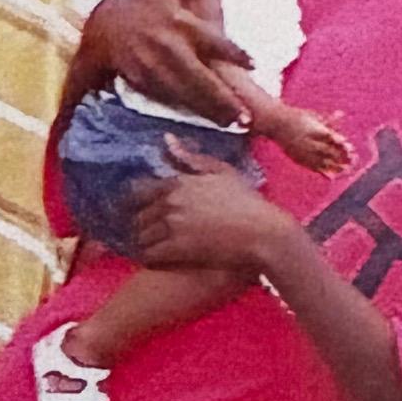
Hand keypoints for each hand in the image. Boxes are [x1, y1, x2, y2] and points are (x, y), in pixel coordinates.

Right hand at [85, 0, 253, 123]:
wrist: (103, 25)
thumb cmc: (142, 6)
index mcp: (181, 24)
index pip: (213, 41)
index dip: (234, 53)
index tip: (253, 64)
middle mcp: (172, 48)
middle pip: (203, 78)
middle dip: (225, 99)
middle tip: (246, 117)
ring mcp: (158, 68)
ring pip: (189, 94)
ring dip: (212, 111)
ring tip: (234, 125)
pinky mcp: (146, 82)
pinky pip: (171, 100)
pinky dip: (190, 111)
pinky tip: (206, 122)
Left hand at [131, 137, 286, 269]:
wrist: (263, 233)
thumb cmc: (248, 202)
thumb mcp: (222, 172)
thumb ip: (191, 158)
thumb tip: (166, 139)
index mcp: (178, 182)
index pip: (139, 190)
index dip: (138, 203)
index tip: (143, 212)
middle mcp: (170, 202)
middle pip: (138, 215)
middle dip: (141, 225)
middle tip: (149, 234)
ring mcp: (172, 225)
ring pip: (141, 236)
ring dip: (144, 243)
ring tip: (153, 248)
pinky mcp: (178, 249)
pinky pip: (149, 254)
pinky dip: (149, 258)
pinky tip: (157, 261)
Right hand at [278, 108, 353, 174]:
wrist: (276, 124)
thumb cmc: (297, 117)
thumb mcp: (312, 115)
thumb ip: (327, 119)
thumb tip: (341, 114)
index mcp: (312, 130)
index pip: (329, 137)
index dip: (339, 143)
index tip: (348, 146)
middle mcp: (308, 142)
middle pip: (326, 151)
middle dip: (340, 156)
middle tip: (352, 159)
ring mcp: (303, 152)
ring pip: (320, 161)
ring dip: (334, 166)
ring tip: (345, 169)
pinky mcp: (298, 158)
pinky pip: (311, 167)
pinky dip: (321, 172)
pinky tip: (331, 177)